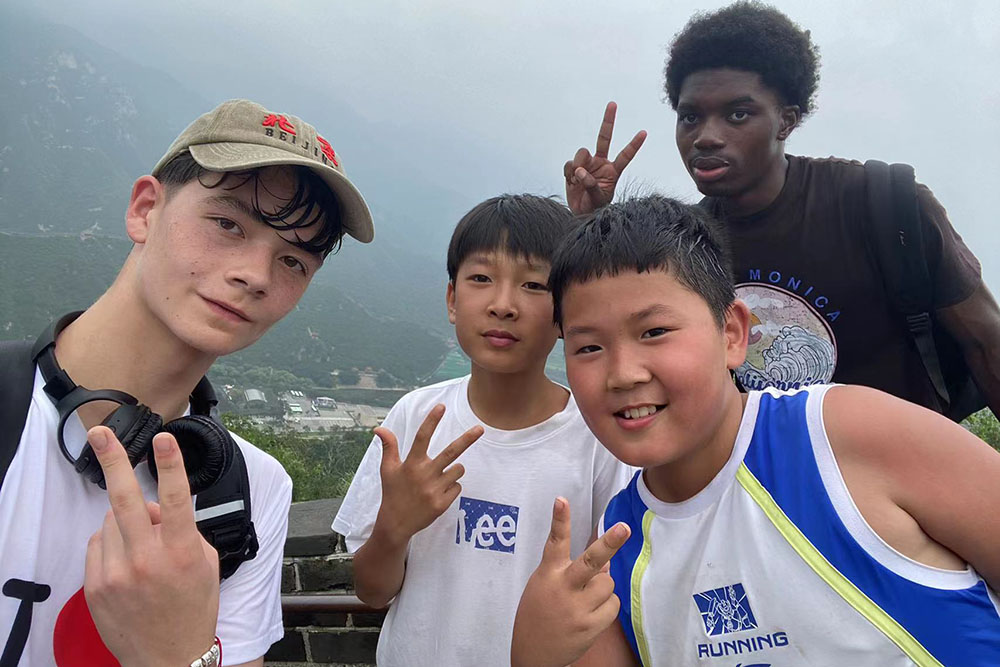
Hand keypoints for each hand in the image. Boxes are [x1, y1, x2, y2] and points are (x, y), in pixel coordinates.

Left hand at [84, 426, 219, 666]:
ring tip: (142, 545)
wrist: (168, 656)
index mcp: (181, 552)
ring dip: (125, 522)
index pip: (176, 499)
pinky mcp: (95, 587)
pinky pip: (98, 545)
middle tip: (100, 433)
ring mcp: (117, 574)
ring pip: (111, 522)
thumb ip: (184, 530)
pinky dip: (111, 544)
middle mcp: (146, 560)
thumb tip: (158, 510)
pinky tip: (127, 562)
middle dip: (113, 460)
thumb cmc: (193, 607)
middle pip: (124, 499)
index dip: (170, 464)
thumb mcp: (205, 563)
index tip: (163, 439)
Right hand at [374, 404, 482, 544]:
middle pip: (451, 452)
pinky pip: (458, 487)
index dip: (431, 421)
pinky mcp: (442, 503)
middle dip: (467, 439)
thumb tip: (378, 428)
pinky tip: (438, 494)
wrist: (396, 524)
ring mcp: (434, 490)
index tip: (441, 406)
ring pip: (458, 470)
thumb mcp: (387, 469)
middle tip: (480, 428)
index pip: (422, 437)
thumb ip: (388, 447)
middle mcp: (424, 475)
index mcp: (411, 464)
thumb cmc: (393, 492)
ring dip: (453, 471)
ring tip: (437, 480)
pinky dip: (451, 487)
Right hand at [511, 497, 629, 666]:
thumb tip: (604, 563)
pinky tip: (590, 614)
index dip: (560, 520)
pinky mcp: (590, 626)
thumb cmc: (538, 615)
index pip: (555, 542)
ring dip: (602, 587)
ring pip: (607, 583)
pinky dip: (606, 607)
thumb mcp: (543, 585)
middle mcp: (563, 588)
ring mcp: (577, 608)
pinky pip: (612, 605)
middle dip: (609, 543)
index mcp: (548, 574)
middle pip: (590, 561)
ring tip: (586, 599)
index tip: (562, 500)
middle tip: (624, 528)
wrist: (533, 655)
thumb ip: (570, 570)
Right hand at [564, 101, 646, 214]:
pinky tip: (571, 182)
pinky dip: (568, 173)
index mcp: (613, 171)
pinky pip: (569, 164)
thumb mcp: (598, 199)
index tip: (644, 132)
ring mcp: (587, 164)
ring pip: (582, 153)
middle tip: (613, 103)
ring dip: (578, 164)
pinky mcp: (573, 168)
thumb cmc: (595, 207)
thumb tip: (580, 171)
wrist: (580, 213)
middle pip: (604, 138)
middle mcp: (601, 163)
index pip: (625, 155)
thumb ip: (590, 184)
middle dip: (608, 121)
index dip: (634, 144)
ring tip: (577, 180)